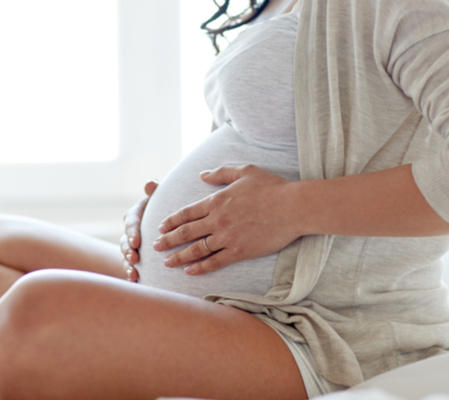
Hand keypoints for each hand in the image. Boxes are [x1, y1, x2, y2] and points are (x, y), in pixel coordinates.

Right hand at [120, 180, 157, 281]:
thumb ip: (156, 190)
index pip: (131, 221)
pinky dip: (131, 274)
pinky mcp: (136, 257)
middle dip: (127, 250)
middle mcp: (130, 230)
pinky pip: (131, 266)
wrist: (169, 223)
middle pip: (124, 241)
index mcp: (136, 214)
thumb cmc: (164, 204)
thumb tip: (151, 183)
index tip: (137, 241)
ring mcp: (131, 245)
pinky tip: (136, 281)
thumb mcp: (161, 196)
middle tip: (134, 258)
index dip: (132, 231)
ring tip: (134, 273)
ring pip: (125, 255)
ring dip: (128, 264)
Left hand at [153, 165, 300, 274]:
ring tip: (166, 262)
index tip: (161, 227)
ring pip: (196, 249)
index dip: (171, 221)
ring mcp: (227, 237)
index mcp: (217, 201)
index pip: (187, 213)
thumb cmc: (271, 187)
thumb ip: (220, 173)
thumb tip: (202, 175)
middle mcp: (218, 220)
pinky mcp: (239, 251)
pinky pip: (215, 262)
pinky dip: (201, 267)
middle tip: (155, 246)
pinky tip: (190, 271)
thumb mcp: (244, 171)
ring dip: (179, 256)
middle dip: (168, 240)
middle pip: (186, 232)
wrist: (292, 207)